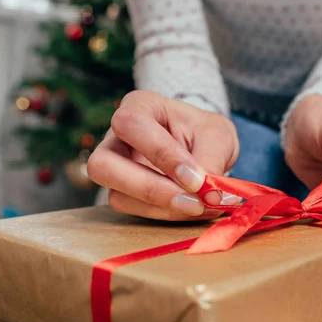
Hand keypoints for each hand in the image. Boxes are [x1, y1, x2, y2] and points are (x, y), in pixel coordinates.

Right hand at [88, 91, 239, 220]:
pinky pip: (134, 211)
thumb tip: (208, 195)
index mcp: (139, 105)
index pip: (132, 124)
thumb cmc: (205, 133)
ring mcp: (114, 168)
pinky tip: (192, 210)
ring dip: (163, 208)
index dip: (162, 154)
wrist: (204, 147)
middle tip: (194, 203)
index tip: (197, 180)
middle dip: (151, 189)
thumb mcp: (219, 137)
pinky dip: (165, 215)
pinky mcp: (123, 193)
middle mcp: (116, 136)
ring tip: (202, 207)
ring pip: (117, 196)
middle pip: (103, 165)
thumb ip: (212, 161)